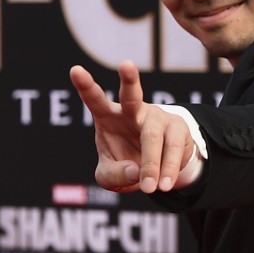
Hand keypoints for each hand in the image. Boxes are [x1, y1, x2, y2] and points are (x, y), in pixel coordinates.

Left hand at [69, 60, 197, 193]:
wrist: (156, 169)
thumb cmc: (125, 164)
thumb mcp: (109, 177)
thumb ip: (115, 176)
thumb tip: (136, 172)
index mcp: (108, 117)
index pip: (95, 100)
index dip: (85, 86)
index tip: (75, 70)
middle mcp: (133, 111)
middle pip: (131, 96)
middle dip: (129, 80)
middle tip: (126, 64)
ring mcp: (157, 117)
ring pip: (153, 135)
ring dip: (151, 164)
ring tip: (149, 188)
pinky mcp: (178, 128)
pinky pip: (174, 148)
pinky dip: (168, 169)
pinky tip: (165, 184)